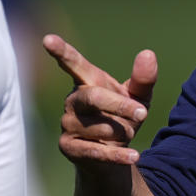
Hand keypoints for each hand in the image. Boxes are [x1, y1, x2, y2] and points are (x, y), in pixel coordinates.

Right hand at [42, 34, 156, 165]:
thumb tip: (148, 54)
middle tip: (143, 113)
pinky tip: (134, 156)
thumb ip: (144, 78)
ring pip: (100, 126)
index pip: (73, 63)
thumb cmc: (124, 118)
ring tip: (127, 134)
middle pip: (93, 97)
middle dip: (120, 105)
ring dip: (123, 132)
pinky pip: (95, 150)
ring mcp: (67, 124)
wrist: (115, 155)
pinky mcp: (68, 147)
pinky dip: (118, 154)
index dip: (61, 51)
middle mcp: (73, 100)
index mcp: (88, 82)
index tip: (47, 39)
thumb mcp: (140, 97)